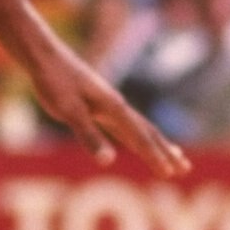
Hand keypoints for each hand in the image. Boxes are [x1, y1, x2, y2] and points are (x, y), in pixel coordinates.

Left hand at [21, 35, 190, 173]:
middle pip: (149, 132)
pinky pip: (129, 124)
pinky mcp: (101, 104)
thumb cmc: (54, 82)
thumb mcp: (68, 111)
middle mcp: (118, 106)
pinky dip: (142, 136)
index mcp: (114, 108)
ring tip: (176, 155)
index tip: (169, 174)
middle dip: (166, 152)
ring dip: (159, 144)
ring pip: (142, 127)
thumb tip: (108, 162)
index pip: (140, 138)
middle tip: (185, 169)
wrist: (45, 55)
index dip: (154, 157)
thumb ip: (89, 136)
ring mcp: (111, 104)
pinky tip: (141, 141)